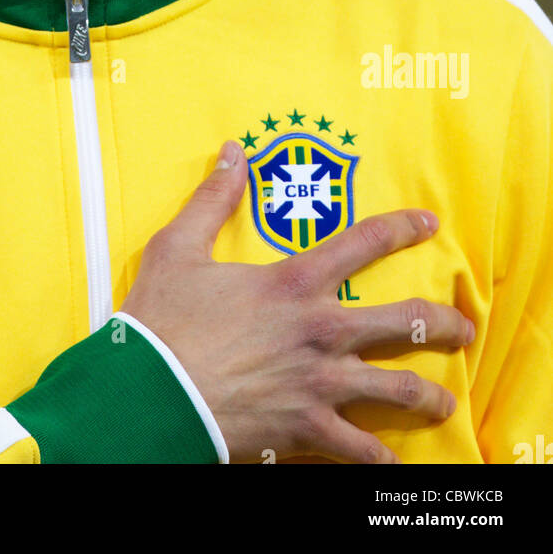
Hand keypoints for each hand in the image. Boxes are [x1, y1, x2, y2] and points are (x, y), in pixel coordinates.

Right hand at [119, 140, 473, 462]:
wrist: (150, 395)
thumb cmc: (162, 320)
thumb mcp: (178, 246)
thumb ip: (212, 198)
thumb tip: (233, 152)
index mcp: (294, 283)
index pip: (363, 243)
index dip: (401, 229)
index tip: (429, 225)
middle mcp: (320, 331)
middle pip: (403, 322)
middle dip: (442, 323)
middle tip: (462, 327)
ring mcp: (320, 384)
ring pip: (397, 390)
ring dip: (428, 397)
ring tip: (445, 402)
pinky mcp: (307, 429)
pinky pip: (358, 451)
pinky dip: (377, 458)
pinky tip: (389, 461)